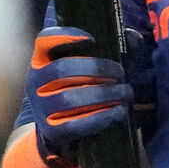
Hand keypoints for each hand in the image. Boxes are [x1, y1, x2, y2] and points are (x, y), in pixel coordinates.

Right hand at [28, 26, 132, 164]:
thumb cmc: (77, 91)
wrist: (59, 132)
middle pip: (61, 69)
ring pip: (69, 99)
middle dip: (96, 69)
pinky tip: (120, 111)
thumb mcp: (84, 69)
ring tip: (125, 92)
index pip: (45, 40)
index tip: (92, 39)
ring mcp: (41, 108)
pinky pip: (76, 124)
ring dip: (103, 94)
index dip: (66, 35)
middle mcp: (35, 82)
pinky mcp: (51, 131)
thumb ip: (107, 50)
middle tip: (121, 73)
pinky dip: (101, 117)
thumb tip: (133, 36)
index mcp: (41, 61)